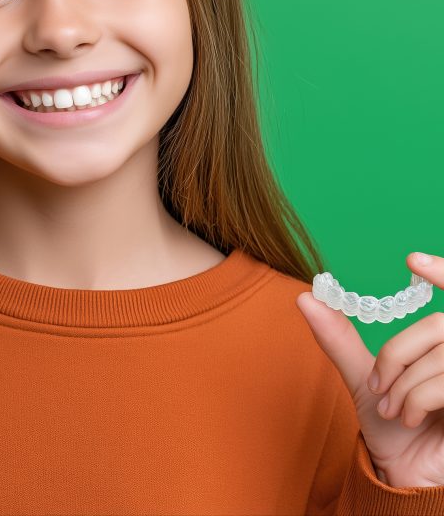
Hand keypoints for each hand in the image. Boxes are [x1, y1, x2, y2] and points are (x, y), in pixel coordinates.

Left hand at [296, 252, 443, 488]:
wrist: (408, 476)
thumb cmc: (393, 428)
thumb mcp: (362, 377)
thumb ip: (338, 338)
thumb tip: (305, 296)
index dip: (443, 273)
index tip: (412, 259)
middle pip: (437, 327)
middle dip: (397, 357)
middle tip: (379, 389)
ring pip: (440, 358)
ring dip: (404, 385)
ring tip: (393, 409)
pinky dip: (417, 399)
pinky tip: (411, 418)